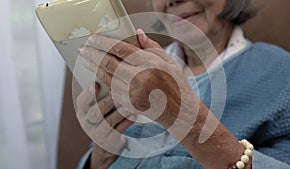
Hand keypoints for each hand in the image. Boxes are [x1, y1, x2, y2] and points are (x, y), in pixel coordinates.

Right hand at [76, 83, 135, 168]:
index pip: (82, 102)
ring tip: (128, 106)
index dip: (88, 94)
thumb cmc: (104, 116)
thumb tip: (113, 79)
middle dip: (107, 103)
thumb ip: (103, 95)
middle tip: (117, 95)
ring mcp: (97, 134)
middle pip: (95, 113)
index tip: (95, 85)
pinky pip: (119, 130)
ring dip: (119, 113)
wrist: (105, 143)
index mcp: (82, 112)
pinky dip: (127, 122)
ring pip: (108, 123)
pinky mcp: (109, 141)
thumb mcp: (98, 107)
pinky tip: (133, 115)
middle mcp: (87, 123)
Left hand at [79, 29, 198, 130]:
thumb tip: (137, 33)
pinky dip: (102, 80)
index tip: (93, 39)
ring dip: (93, 67)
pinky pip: (110, 89)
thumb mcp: (167, 60)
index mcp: (149, 63)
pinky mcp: (128, 103)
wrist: (179, 111)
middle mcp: (139, 77)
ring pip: (106, 76)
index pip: (120, 48)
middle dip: (93, 53)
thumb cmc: (175, 83)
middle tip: (83, 48)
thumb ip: (151, 46)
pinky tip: (97, 73)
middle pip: (108, 62)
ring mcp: (132, 92)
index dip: (103, 42)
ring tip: (86, 59)